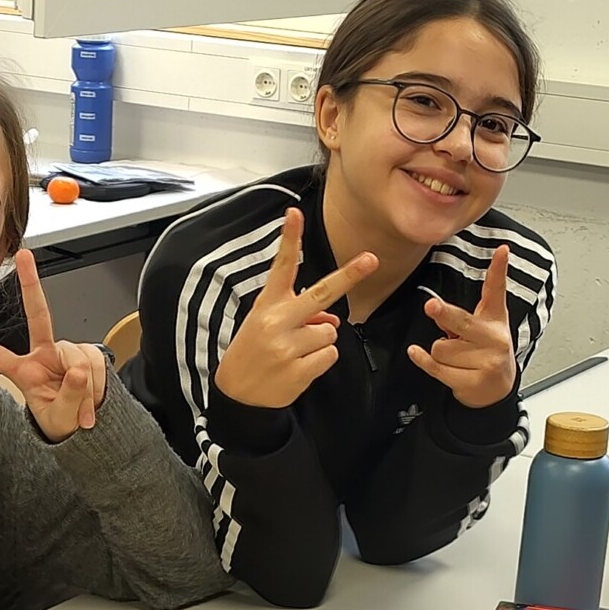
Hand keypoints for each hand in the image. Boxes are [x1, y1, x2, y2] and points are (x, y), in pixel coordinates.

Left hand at [0, 250, 110, 442]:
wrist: (89, 426)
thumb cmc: (64, 422)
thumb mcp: (61, 417)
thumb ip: (69, 395)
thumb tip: (77, 369)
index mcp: (24, 371)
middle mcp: (43, 355)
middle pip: (39, 314)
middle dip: (31, 283)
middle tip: (24, 256)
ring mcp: (65, 353)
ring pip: (77, 356)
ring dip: (85, 386)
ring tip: (83, 409)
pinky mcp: (86, 354)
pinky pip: (94, 361)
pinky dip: (97, 382)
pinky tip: (93, 397)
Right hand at [210, 208, 377, 408]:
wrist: (237, 395)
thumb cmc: (254, 351)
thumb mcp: (267, 325)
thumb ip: (300, 315)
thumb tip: (333, 320)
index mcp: (267, 304)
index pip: (280, 267)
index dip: (289, 239)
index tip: (294, 213)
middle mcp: (277, 321)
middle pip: (322, 293)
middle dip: (349, 276)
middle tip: (371, 259)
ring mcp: (287, 346)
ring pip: (329, 331)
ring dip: (320, 342)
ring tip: (294, 352)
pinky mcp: (297, 370)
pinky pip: (329, 355)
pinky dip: (320, 361)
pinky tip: (298, 367)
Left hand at [409, 244, 517, 407]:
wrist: (497, 389)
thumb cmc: (485, 352)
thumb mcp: (479, 328)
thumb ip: (457, 317)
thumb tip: (436, 310)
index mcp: (495, 318)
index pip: (497, 289)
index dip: (499, 269)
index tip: (502, 250)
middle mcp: (494, 337)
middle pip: (461, 321)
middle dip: (444, 314)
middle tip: (432, 306)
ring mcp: (487, 361)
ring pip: (441, 348)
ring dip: (439, 352)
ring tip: (455, 357)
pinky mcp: (474, 381)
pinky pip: (436, 367)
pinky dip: (423, 361)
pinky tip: (417, 353)